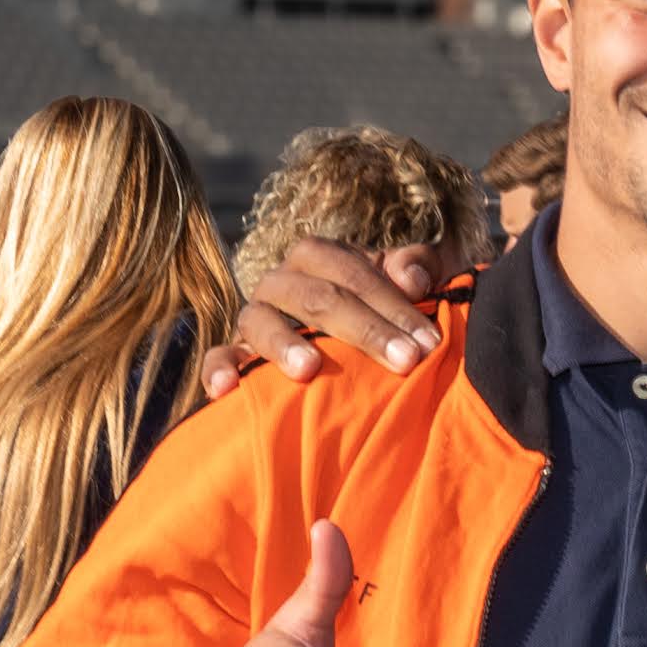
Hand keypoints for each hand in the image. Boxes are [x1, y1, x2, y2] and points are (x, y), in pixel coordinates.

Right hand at [201, 237, 447, 398]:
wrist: (357, 341)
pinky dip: (219, 368)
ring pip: (260, 320)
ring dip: (284, 343)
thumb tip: (411, 279)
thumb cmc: (387, 310)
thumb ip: (421, 265)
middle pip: (316, 296)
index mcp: (319, 256)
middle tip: (405, 361)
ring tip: (309, 369)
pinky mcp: (235, 353)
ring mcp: (254, 317)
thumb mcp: (412, 283)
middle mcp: (282, 281)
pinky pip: (218, 356)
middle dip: (364, 329)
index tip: (428, 343)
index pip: (353, 273)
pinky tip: (227, 389)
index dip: (393, 306)